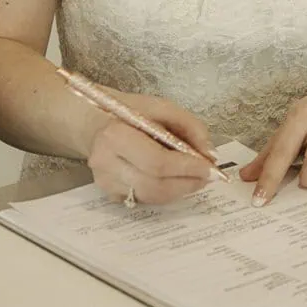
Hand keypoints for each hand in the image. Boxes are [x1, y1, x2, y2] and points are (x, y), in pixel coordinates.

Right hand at [85, 91, 216, 206]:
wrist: (96, 122)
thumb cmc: (130, 112)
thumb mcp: (162, 107)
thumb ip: (190, 126)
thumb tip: (210, 155)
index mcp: (115, 135)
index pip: (157, 162)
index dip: (187, 167)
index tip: (209, 167)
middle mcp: (105, 163)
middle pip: (154, 185)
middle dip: (187, 183)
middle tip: (208, 176)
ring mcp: (105, 182)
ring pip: (151, 197)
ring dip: (179, 190)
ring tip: (196, 178)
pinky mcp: (109, 194)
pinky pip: (145, 199)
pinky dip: (166, 192)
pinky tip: (175, 180)